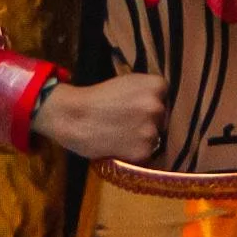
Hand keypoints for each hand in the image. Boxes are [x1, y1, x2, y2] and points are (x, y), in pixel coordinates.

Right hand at [33, 73, 170, 163]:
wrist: (73, 117)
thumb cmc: (96, 97)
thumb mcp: (126, 82)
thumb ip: (146, 90)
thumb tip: (161, 102)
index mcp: (157, 85)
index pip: (163, 97)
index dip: (149, 103)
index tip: (134, 106)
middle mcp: (158, 107)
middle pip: (161, 118)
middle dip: (147, 121)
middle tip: (125, 122)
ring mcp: (152, 130)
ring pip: (155, 137)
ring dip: (141, 138)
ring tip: (120, 135)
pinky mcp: (143, 151)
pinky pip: (145, 153)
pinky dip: (134, 152)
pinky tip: (119, 145)